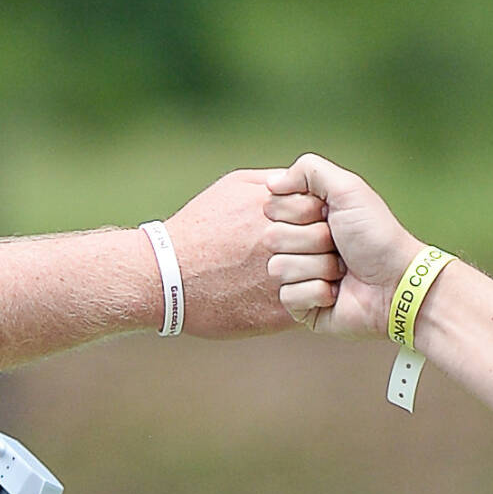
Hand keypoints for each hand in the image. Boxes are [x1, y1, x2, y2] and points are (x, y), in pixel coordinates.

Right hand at [164, 169, 327, 338]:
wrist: (165, 279)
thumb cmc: (197, 230)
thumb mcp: (233, 188)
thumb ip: (272, 182)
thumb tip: (298, 182)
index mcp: (272, 211)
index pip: (320, 206)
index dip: (316, 214)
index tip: (308, 221)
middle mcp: (279, 243)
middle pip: (327, 238)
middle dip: (324, 243)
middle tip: (310, 249)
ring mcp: (280, 279)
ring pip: (325, 272)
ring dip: (321, 272)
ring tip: (301, 272)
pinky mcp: (278, 312)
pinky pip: (313, 301)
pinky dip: (309, 297)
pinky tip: (288, 291)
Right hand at [264, 154, 419, 338]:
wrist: (398, 283)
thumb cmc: (377, 237)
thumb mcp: (348, 189)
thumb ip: (309, 170)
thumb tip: (271, 182)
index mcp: (305, 215)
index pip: (272, 207)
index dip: (302, 212)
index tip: (328, 215)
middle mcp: (298, 243)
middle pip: (272, 238)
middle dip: (312, 241)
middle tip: (339, 245)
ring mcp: (297, 274)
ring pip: (278, 267)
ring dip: (318, 268)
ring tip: (342, 270)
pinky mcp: (300, 305)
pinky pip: (288, 295)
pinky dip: (317, 292)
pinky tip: (336, 291)